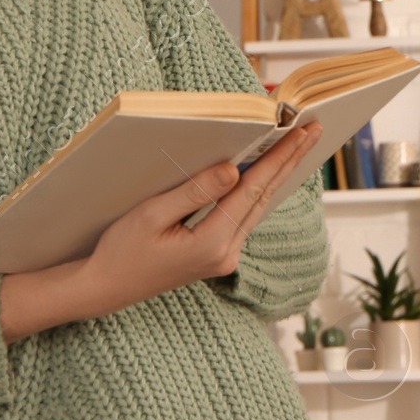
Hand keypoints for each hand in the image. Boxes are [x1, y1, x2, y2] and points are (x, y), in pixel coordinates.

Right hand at [0, 121, 321, 343]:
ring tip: (297, 147)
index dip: (277, 158)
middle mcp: (226, 254)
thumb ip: (195, 192)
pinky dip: (258, 191)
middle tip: (313, 131)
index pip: (251, 191)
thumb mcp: (152, 215)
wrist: (105, 288)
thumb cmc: (121, 250)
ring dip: (277, 175)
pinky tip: (268, 175)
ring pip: (257, 208)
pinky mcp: (216, 256)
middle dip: (288, 162)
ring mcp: (224, 258)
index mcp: (211, 243)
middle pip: (263, 198)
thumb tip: (233, 169)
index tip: (300, 133)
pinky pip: (244, 217)